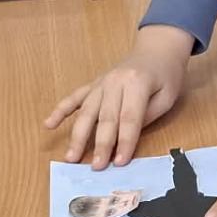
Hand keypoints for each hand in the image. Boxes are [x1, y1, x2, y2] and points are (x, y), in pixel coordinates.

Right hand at [45, 24, 193, 168]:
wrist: (156, 49)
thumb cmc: (166, 74)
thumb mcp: (168, 95)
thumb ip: (148, 115)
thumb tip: (127, 137)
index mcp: (136, 83)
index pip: (129, 118)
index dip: (125, 141)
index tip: (119, 162)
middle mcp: (114, 82)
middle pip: (105, 118)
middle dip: (100, 144)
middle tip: (96, 167)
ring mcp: (101, 83)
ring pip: (86, 112)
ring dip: (77, 136)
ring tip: (70, 157)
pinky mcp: (93, 84)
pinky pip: (74, 98)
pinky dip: (60, 111)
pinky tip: (48, 125)